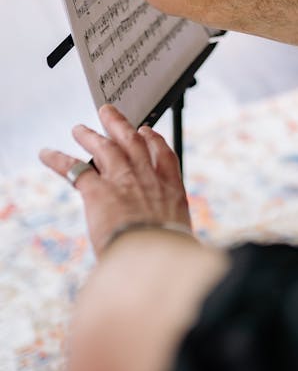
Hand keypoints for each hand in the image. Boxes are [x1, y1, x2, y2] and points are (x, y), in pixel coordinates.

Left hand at [39, 104, 191, 256]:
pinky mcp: (97, 191)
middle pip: (132, 142)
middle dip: (120, 125)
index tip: (147, 131)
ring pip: (105, 148)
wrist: (153, 256)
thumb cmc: (168, 254)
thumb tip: (162, 246)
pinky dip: (58, 159)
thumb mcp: (177, 238)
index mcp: (171, 190)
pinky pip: (74, 169)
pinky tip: (46, 154)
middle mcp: (147, 178)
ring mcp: (122, 181)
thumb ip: (165, 232)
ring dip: (90, 135)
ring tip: (79, 128)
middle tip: (110, 113)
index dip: (154, 140)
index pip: (164, 156)